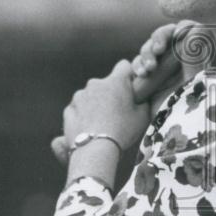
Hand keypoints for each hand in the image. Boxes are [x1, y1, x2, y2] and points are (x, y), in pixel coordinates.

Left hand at [50, 23, 215, 164]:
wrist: (96, 150)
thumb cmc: (123, 131)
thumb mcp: (143, 116)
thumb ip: (143, 101)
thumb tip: (146, 95)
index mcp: (116, 81)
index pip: (124, 66)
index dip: (128, 75)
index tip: (129, 87)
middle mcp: (96, 84)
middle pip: (105, 83)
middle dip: (110, 93)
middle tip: (117, 112)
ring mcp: (80, 96)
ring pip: (90, 95)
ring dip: (95, 104)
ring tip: (102, 124)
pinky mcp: (69, 110)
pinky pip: (78, 109)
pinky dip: (83, 116)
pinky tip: (90, 130)